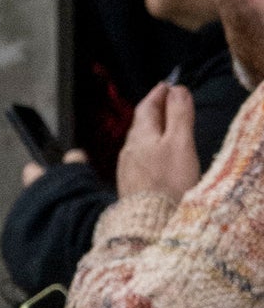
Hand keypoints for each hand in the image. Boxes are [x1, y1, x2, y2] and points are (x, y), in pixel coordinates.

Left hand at [119, 81, 201, 201]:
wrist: (150, 222)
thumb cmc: (169, 182)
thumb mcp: (180, 143)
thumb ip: (178, 115)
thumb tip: (177, 90)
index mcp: (141, 136)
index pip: (146, 107)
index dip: (158, 94)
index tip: (167, 84)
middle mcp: (129, 150)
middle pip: (141, 124)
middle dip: (154, 110)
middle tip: (166, 101)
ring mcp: (127, 169)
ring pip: (138, 142)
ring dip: (150, 130)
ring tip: (163, 127)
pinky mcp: (130, 186)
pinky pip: (137, 159)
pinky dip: (147, 149)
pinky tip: (153, 157)